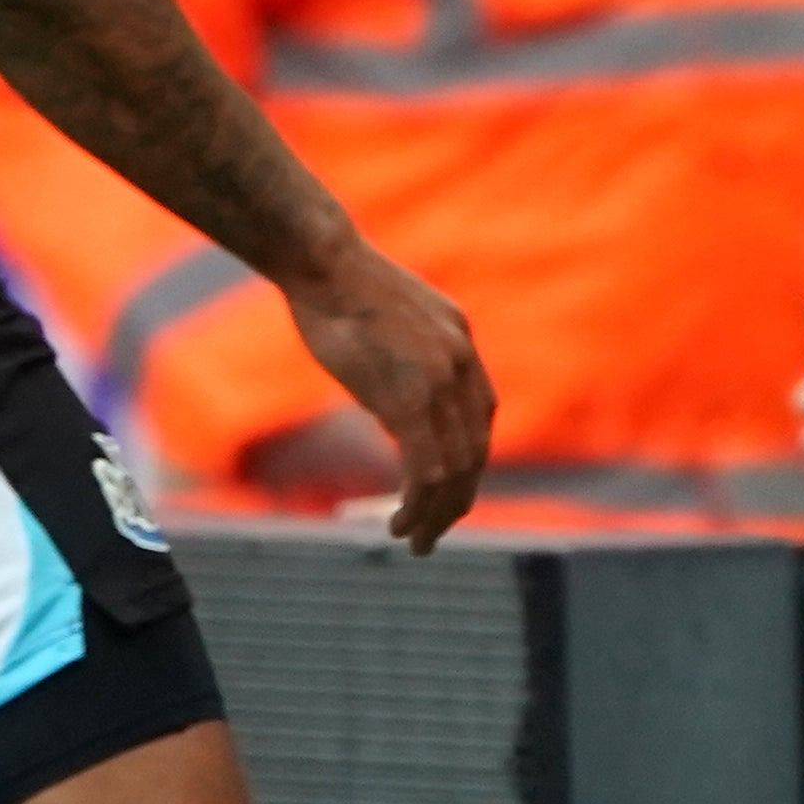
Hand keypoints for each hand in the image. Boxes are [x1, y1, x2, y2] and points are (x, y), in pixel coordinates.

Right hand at [281, 239, 493, 548]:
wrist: (322, 261)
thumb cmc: (336, 286)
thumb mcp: (390, 320)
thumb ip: (408, 361)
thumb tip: (396, 407)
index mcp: (461, 339)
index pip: (481, 418)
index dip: (467, 460)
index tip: (447, 489)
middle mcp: (461, 362)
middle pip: (476, 449)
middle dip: (458, 498)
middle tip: (435, 532)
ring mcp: (440, 381)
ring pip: (457, 468)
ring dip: (439, 513)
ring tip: (417, 542)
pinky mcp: (410, 399)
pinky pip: (426, 469)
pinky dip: (418, 505)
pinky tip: (399, 524)